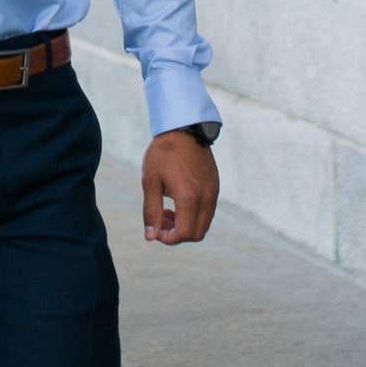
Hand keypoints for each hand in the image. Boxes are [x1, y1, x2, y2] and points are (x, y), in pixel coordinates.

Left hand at [141, 130, 217, 245]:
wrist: (184, 128)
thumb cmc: (163, 153)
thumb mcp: (151, 181)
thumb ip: (151, 211)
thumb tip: (150, 236)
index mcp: (189, 197)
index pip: (184, 234)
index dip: (168, 238)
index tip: (155, 229)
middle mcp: (206, 197)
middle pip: (197, 234)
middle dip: (178, 234)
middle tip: (161, 218)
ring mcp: (213, 192)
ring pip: (204, 224)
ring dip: (187, 225)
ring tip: (168, 210)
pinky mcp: (215, 186)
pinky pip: (208, 211)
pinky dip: (194, 214)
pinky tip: (179, 199)